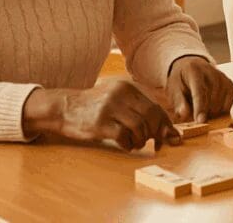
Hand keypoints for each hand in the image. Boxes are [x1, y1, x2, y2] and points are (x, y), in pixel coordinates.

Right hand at [25, 80, 180, 150]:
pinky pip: (124, 136)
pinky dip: (128, 144)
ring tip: (135, 143)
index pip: (155, 107)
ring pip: (139, 127)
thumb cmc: (95, 107)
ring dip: (141, 140)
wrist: (63, 107)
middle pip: (151, 116)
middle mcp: (121, 95)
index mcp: (128, 88)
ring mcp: (110, 108)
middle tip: (153, 142)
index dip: (165, 124)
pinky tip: (124, 144)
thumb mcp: (117, 101)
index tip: (169, 137)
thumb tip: (166, 131)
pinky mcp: (100, 123)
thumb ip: (139, 112)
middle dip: (156, 133)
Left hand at [166, 56, 232, 122]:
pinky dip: (220, 112)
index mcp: (194, 71)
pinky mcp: (230, 85)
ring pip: (220, 105)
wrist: (193, 67)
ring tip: (202, 109)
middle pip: (212, 100)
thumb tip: (184, 113)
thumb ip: (179, 101)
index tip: (200, 121)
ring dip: (211, 113)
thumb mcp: (174, 89)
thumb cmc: (182, 80)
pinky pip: (228, 106)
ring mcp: (223, 78)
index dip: (200, 108)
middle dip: (204, 113)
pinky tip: (212, 107)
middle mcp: (212, 72)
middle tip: (195, 116)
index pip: (200, 91)